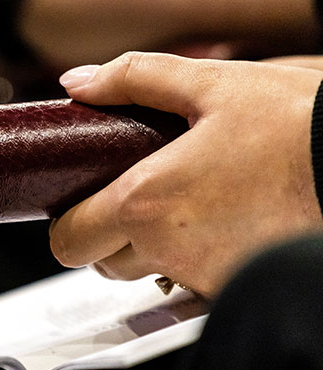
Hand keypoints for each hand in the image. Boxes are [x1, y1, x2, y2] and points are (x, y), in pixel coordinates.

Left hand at [49, 52, 322, 296]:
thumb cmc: (300, 126)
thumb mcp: (213, 85)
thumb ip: (135, 79)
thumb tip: (79, 82)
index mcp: (145, 201)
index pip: (69, 242)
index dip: (70, 224)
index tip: (83, 206)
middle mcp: (168, 248)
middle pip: (102, 265)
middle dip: (107, 238)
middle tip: (136, 202)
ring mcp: (203, 275)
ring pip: (146, 278)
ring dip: (149, 252)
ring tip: (184, 209)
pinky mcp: (233, 290)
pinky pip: (191, 287)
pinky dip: (193, 264)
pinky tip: (219, 227)